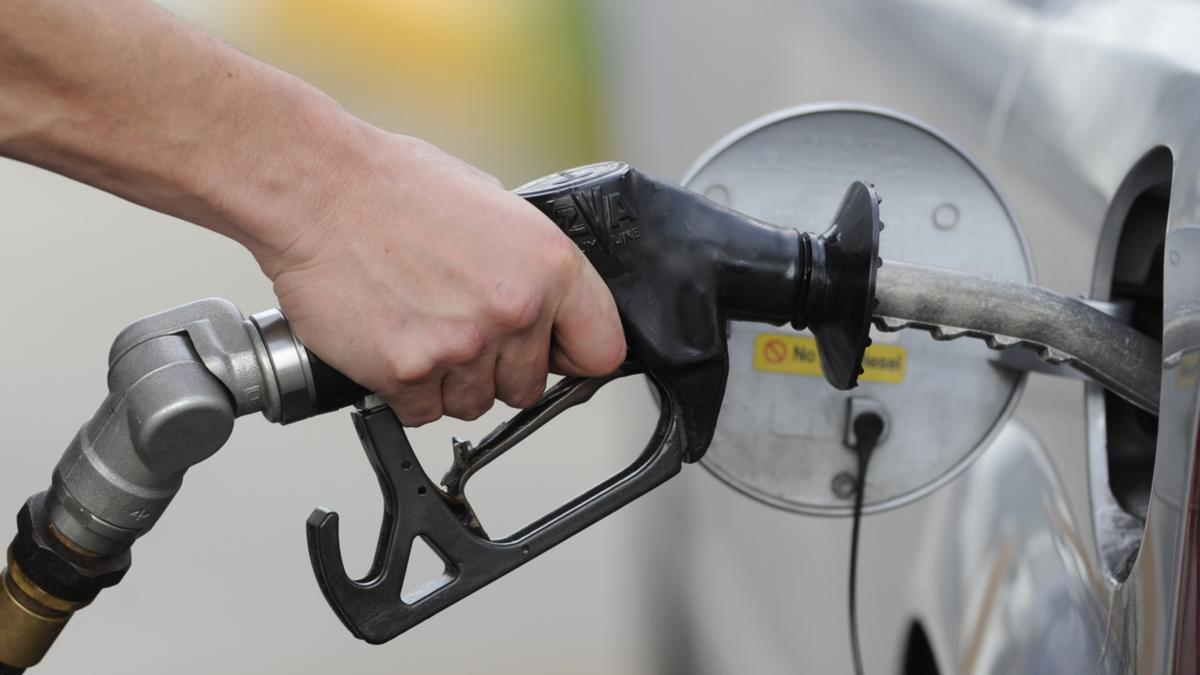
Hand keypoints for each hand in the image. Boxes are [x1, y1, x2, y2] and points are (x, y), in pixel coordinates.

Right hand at [253, 131, 625, 424]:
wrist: (317, 189)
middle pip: (528, 387)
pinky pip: (423, 412)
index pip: (601, 350)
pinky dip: (406, 390)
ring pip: (474, 404)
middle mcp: (514, 311)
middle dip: (498, 368)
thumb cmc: (394, 188)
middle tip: (459, 326)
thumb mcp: (495, 207)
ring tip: (419, 324)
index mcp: (549, 266)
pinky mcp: (409, 374)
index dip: (573, 356)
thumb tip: (549, 311)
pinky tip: (392, 340)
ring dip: (450, 380)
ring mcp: (462, 347)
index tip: (557, 356)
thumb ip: (531, 268)